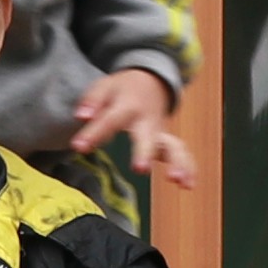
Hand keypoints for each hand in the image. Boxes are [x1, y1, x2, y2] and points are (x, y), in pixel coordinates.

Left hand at [64, 63, 191, 190]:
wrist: (150, 82)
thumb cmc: (122, 89)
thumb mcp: (104, 87)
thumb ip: (92, 101)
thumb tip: (81, 116)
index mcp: (127, 105)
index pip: (110, 120)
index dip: (94, 134)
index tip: (79, 147)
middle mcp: (147, 121)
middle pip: (147, 137)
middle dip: (144, 153)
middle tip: (140, 169)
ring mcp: (160, 133)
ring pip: (173, 147)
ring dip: (177, 163)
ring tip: (176, 180)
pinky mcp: (168, 143)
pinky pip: (182, 154)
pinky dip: (189, 168)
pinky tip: (188, 185)